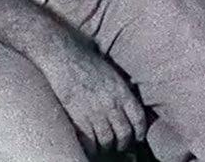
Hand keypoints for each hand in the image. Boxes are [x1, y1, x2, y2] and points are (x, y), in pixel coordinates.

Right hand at [39, 37, 145, 153]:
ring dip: (106, 145)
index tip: (137, 137)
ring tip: (104, 145)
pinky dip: (91, 146)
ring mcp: (95, 112)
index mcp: (122, 91)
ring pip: (107, 140)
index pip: (138, 118)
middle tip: (120, 145)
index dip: (140, 132)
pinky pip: (89, 141)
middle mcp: (111, 103)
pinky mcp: (78, 118)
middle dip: (123, 143)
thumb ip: (121, 89)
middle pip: (124, 133)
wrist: (64, 57)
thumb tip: (128, 102)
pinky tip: (90, 144)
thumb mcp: (111, 72)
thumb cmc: (86, 61)